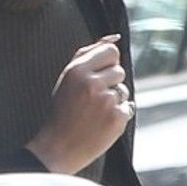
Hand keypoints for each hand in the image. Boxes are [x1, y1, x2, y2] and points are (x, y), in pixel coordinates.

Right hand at [30, 36, 132, 173]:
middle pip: (119, 70)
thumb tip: (114, 37)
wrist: (58, 148)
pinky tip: (101, 124)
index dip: (108, 63)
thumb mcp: (67, 79)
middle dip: (110, 83)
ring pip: (123, 90)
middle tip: (92, 100)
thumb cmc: (63, 111)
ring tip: (94, 113)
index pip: (111, 51)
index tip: (99, 76)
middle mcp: (91, 83)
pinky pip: (128, 107)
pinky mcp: (116, 118)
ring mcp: (105, 101)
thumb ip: (87, 54)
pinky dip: (118, 116)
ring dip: (114, 100)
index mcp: (77, 71)